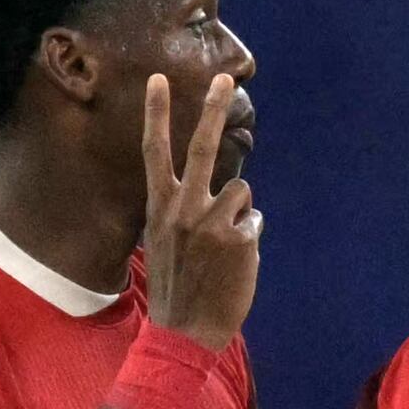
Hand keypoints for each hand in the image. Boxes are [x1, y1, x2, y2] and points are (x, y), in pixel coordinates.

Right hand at [137, 69, 262, 342]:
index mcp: (160, 206)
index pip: (155, 151)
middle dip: (212, 107)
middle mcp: (183, 207)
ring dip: (239, 214)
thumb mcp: (164, 241)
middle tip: (223, 77)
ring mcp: (212, 220)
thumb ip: (184, 210)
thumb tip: (222, 191)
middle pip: (201, 145)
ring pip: (241, 191)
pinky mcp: (240, 237)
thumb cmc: (176, 287)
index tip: (158, 79)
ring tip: (223, 249)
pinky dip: (249, 239)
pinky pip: (254, 221)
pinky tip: (233, 264)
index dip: (156, 113)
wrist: (184, 332)